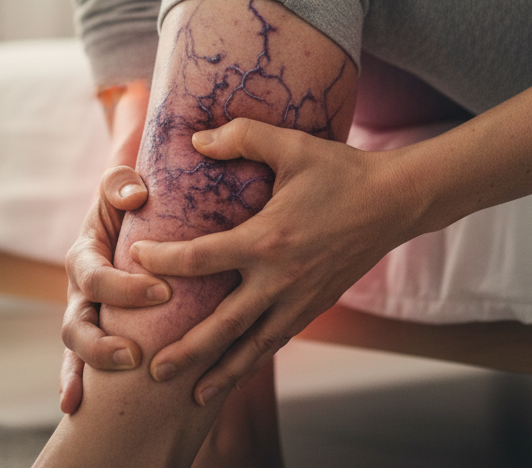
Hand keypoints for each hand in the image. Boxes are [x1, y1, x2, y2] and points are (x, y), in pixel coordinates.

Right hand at [59, 82, 171, 414]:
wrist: (132, 202)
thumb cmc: (131, 191)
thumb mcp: (122, 181)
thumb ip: (121, 183)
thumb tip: (136, 196)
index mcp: (85, 253)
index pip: (96, 277)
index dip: (124, 289)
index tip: (163, 292)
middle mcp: (80, 288)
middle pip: (77, 324)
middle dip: (102, 344)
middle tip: (134, 354)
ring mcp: (88, 310)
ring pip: (77, 348)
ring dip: (95, 368)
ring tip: (122, 381)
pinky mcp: (102, 325)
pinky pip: (86, 360)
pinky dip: (79, 382)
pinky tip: (77, 408)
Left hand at [131, 118, 419, 406]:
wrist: (394, 201)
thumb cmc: (340, 171)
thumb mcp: (292, 144)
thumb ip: (243, 136)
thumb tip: (197, 139)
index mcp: (268, 239)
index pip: (202, 257)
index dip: (164, 260)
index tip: (137, 259)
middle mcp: (281, 278)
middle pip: (224, 324)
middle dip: (187, 349)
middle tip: (152, 369)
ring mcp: (301, 298)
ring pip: (254, 345)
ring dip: (222, 372)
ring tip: (192, 396)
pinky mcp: (316, 305)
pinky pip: (279, 339)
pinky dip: (255, 360)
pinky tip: (239, 370)